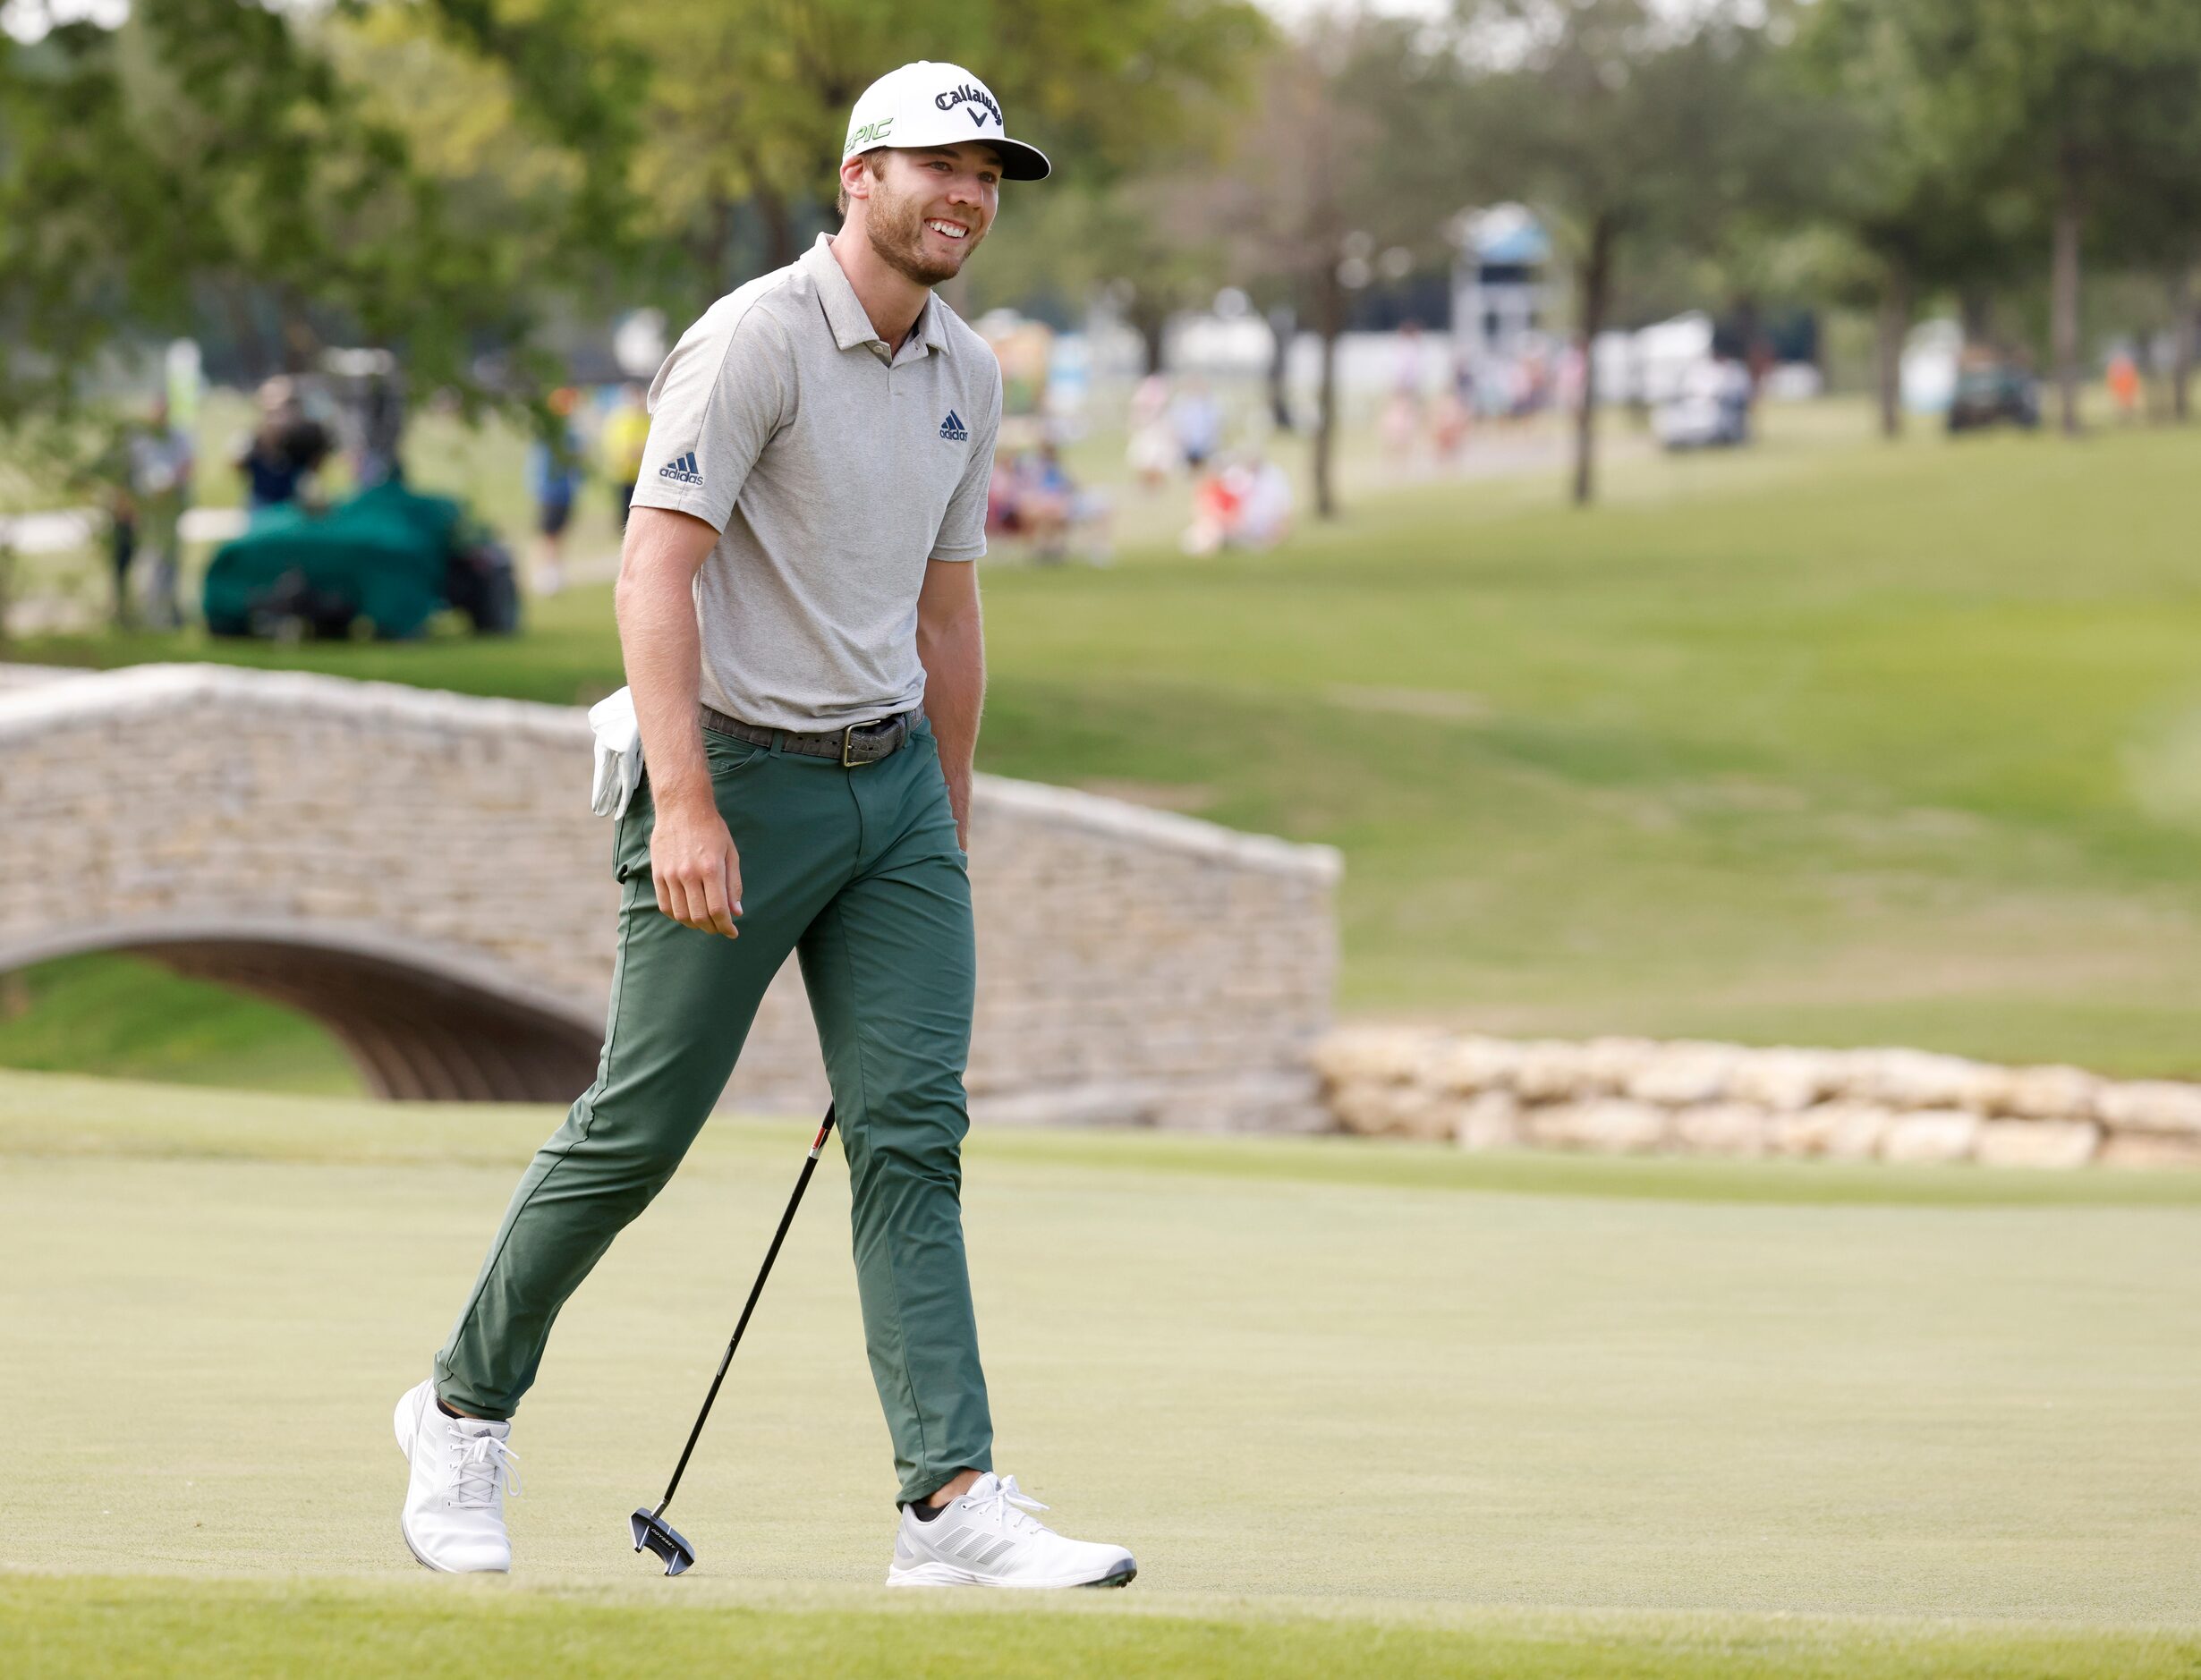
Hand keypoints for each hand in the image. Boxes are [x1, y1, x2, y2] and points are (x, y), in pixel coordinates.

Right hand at [650, 795, 742, 936]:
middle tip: (719, 928)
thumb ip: (733, 884)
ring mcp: (670, 874)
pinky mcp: (657, 873)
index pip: (718, 910)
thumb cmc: (712, 829)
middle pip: (700, 916)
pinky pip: (665, 905)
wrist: (682, 807)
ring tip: (704, 922)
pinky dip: (677, 915)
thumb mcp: (731, 854)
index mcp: (711, 869)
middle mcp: (689, 874)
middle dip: (712, 928)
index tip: (732, 932)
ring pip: (681, 914)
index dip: (726, 927)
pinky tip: (687, 913)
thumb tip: (736, 912)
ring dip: (694, 924)